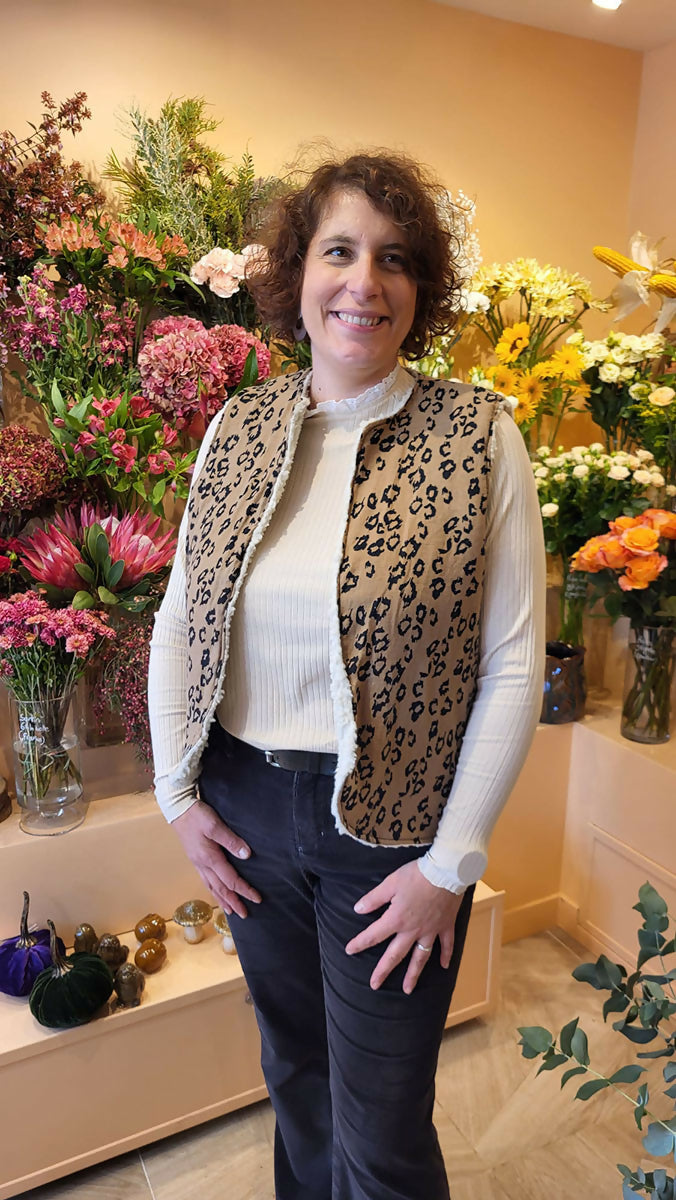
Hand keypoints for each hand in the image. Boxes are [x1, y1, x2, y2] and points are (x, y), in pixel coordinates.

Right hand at [170, 799, 261, 918]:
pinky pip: (206, 880)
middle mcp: (203, 864)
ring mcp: (198, 863)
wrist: (178, 809)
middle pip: (220, 889)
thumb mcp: (215, 826)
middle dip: (233, 902)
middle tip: (245, 914)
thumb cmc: (197, 816)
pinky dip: (213, 890)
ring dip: (222, 900)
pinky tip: (216, 891)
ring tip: (230, 911)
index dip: (245, 890)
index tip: (257, 898)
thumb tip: (246, 855)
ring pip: (212, 887)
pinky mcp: (195, 858)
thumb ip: (231, 841)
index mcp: (209, 858)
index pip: (231, 880)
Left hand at [345, 860, 463, 993]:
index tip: (349, 951)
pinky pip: (446, 944)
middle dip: (384, 970)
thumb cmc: (417, 875)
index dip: (360, 943)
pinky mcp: (446, 926)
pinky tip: (444, 967)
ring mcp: (431, 930)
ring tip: (407, 989)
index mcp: (397, 919)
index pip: (374, 935)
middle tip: (375, 985)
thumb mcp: (391, 883)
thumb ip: (374, 898)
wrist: (446, 871)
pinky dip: (446, 956)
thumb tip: (357, 909)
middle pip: (396, 954)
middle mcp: (413, 930)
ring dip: (413, 974)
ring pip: (421, 957)